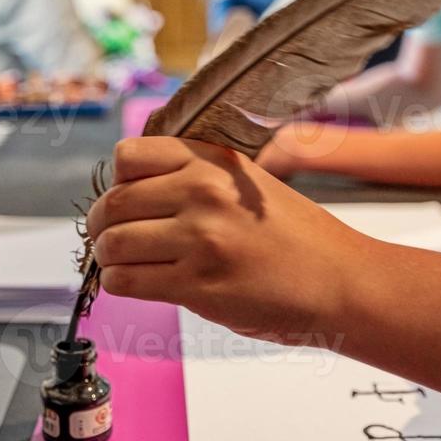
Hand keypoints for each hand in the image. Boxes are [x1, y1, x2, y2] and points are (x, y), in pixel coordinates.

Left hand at [85, 137, 369, 342]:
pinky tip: (138, 284)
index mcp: (213, 161)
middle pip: (112, 203)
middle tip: (108, 239)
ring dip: (108, 259)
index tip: (125, 200)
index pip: (128, 156)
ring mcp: (200, 239)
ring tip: (123, 264)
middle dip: (100, 225)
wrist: (340, 281)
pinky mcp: (198, 284)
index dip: (117, 181)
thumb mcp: (248, 184)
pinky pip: (127, 281)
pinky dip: (120, 284)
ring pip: (112, 244)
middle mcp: (203, 192)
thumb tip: (129, 189)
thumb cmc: (296, 237)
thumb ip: (195, 176)